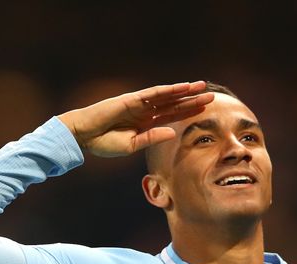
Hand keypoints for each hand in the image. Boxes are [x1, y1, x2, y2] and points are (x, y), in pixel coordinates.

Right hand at [57, 81, 212, 156]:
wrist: (84, 136)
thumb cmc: (103, 143)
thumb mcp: (132, 145)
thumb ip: (152, 138)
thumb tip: (173, 132)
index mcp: (145, 124)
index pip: (172, 116)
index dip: (188, 112)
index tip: (205, 109)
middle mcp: (145, 112)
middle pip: (174, 104)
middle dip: (193, 100)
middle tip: (212, 96)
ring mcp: (139, 104)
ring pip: (167, 96)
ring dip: (185, 91)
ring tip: (202, 87)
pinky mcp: (132, 99)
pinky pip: (154, 93)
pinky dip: (169, 90)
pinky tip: (182, 87)